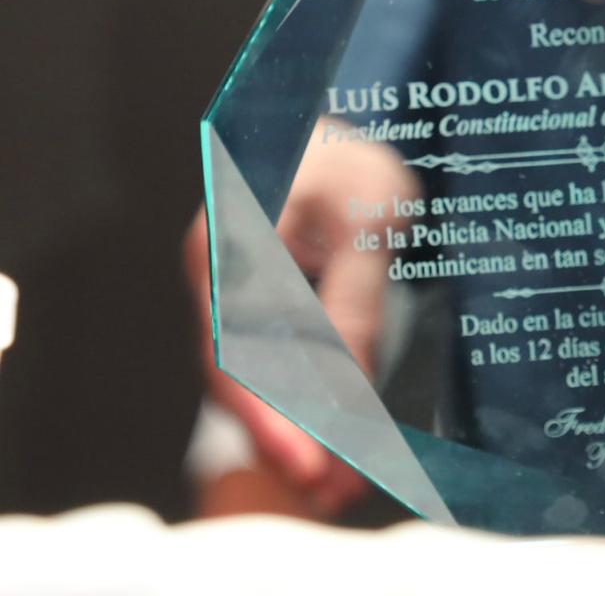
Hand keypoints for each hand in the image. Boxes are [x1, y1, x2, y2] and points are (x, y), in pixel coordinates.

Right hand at [185, 123, 414, 518]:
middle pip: (237, 377)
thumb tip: (349, 387)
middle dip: (286, 438)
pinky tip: (340, 444)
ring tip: (346, 483)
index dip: (268, 411)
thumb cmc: (349, 163)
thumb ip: (354, 296)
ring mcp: (229, 298)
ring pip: (253, 383)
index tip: (308, 459)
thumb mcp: (367, 214)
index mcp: (227, 236)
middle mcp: (215, 275)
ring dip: (297, 433)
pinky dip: (303, 409)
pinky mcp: (256, 316)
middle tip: (338, 486)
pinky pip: (272, 370)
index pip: (233, 344)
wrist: (338, 140)